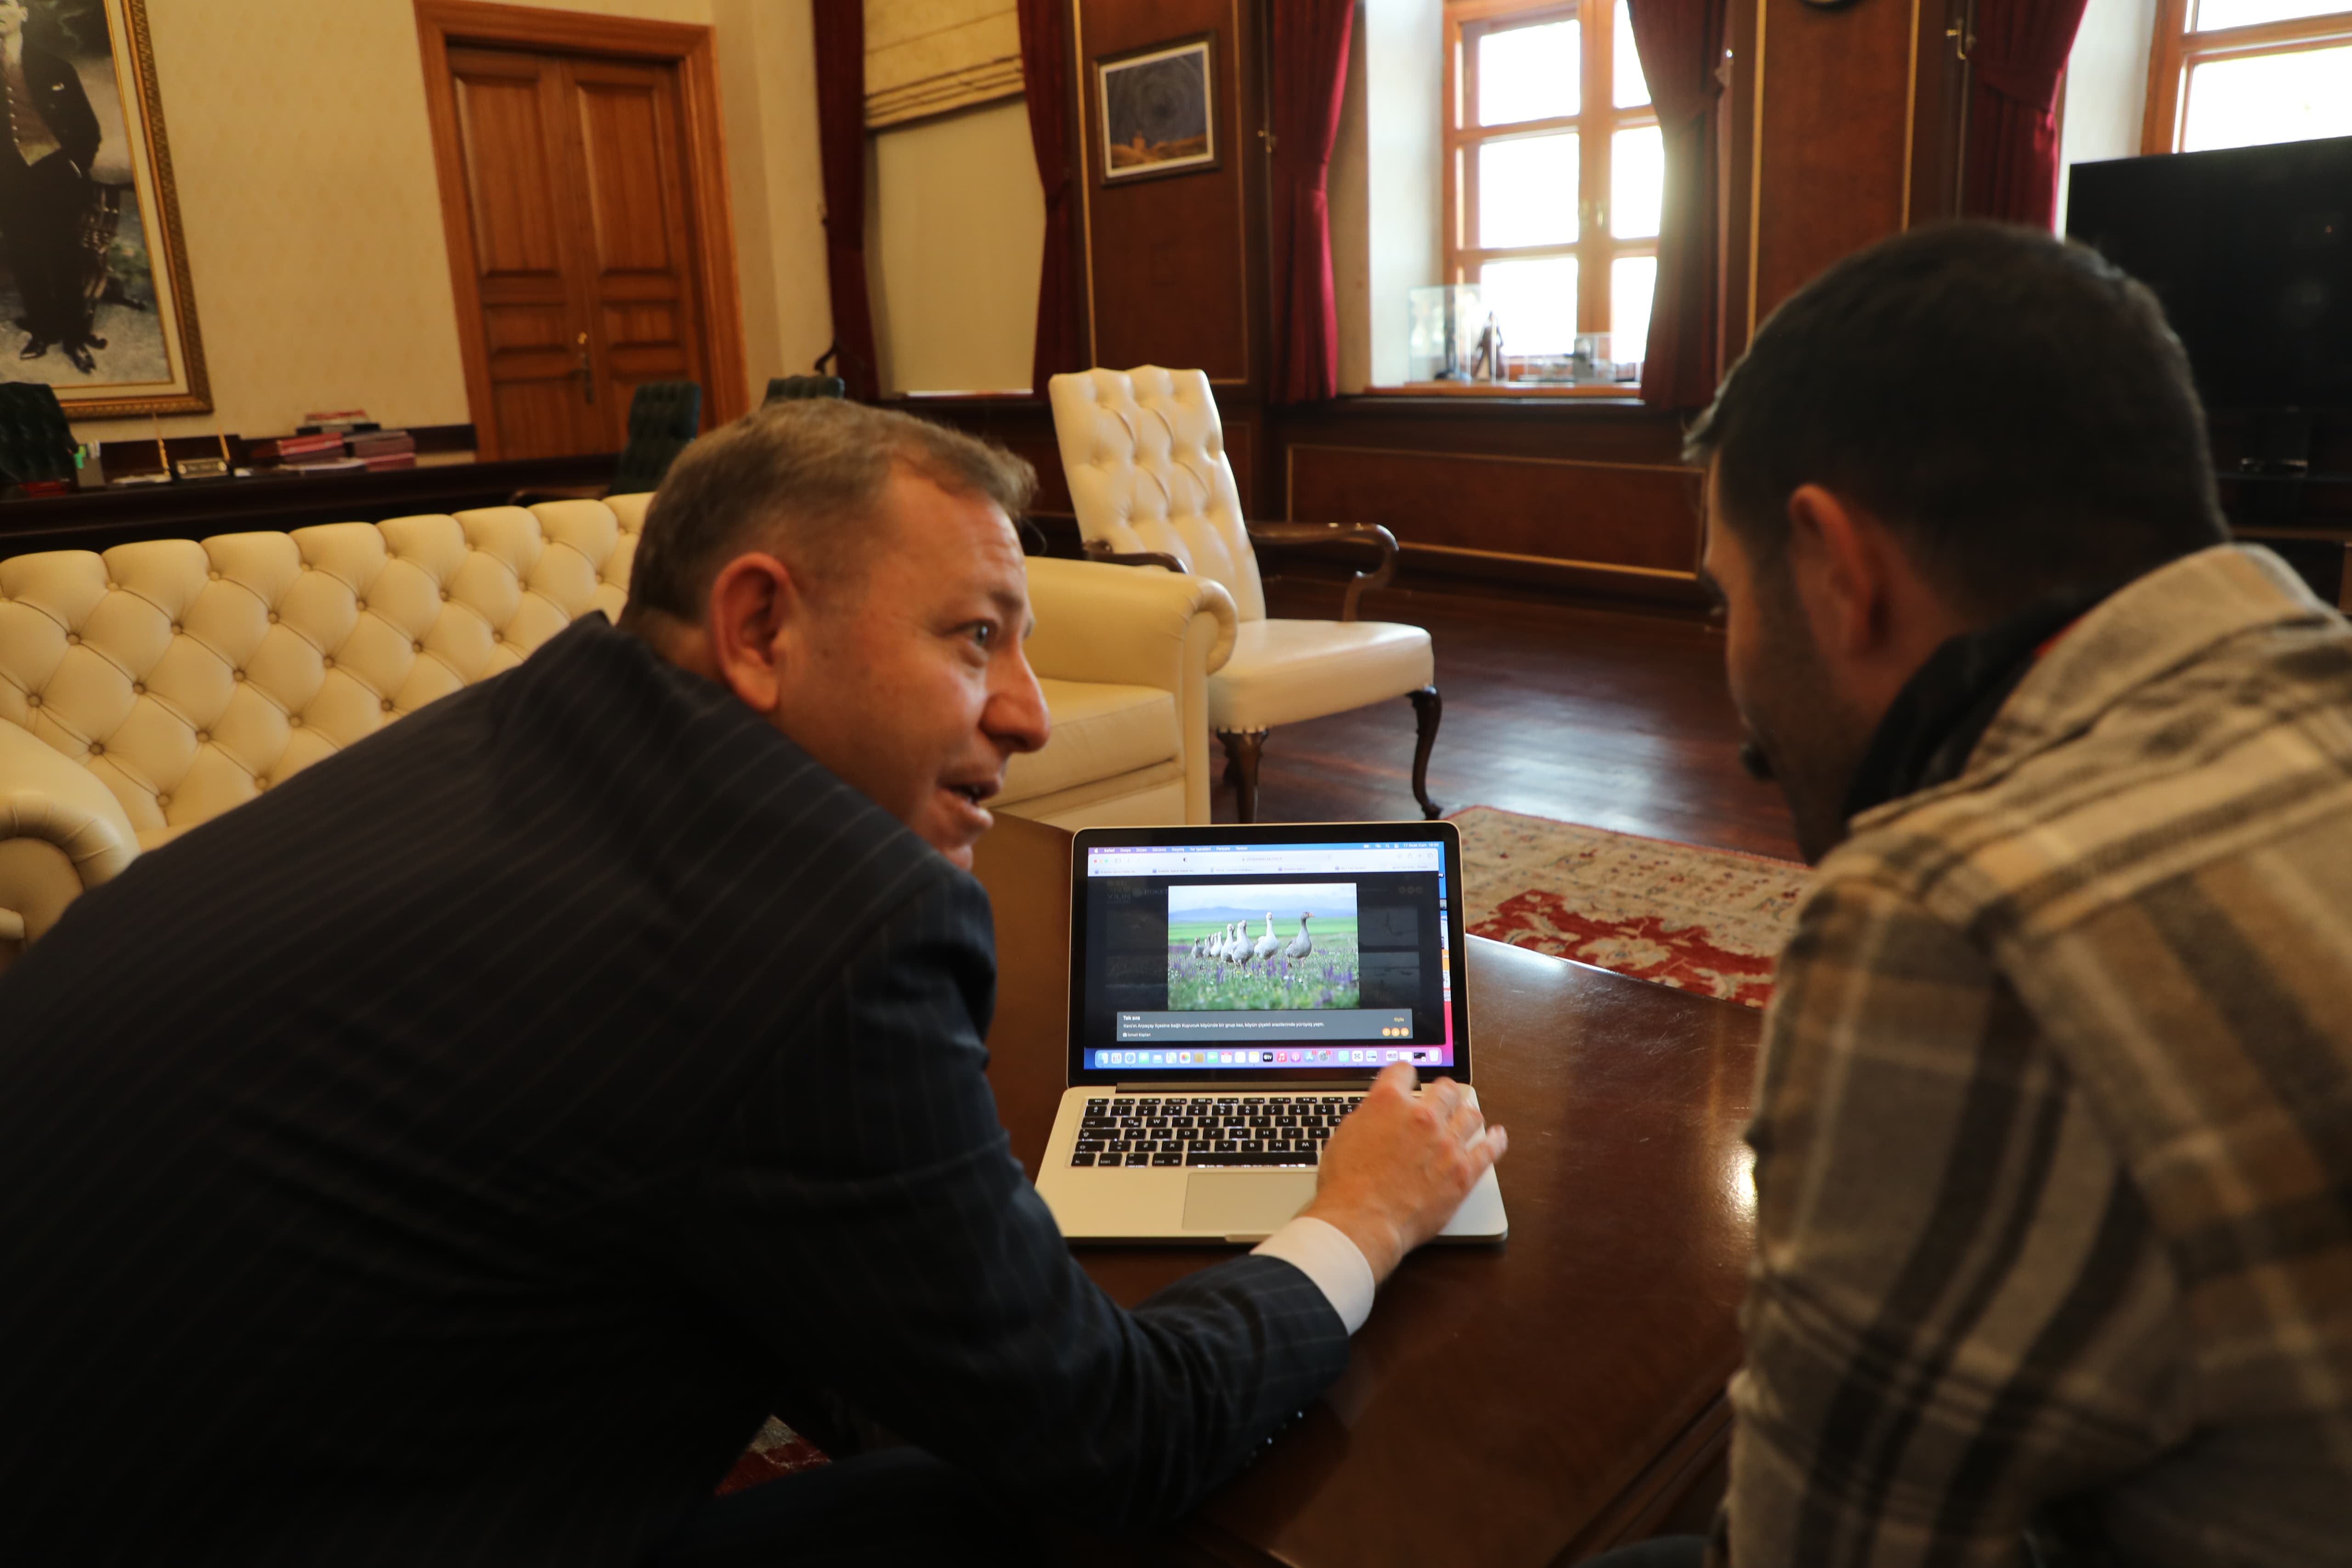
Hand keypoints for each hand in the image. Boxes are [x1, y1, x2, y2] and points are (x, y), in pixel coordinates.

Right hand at [1301, 1062, 1505, 1282]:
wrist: (1362, 1220)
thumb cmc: (1347, 1185)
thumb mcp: (1344, 1137)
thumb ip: (1368, 1117)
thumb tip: (1378, 1114)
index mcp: (1388, 1102)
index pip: (1403, 1071)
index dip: (1404, 1075)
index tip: (1407, 1080)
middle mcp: (1422, 1117)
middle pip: (1445, 1090)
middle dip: (1443, 1092)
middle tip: (1443, 1097)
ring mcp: (1446, 1144)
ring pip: (1470, 1115)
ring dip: (1466, 1114)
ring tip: (1466, 1117)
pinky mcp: (1463, 1172)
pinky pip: (1489, 1149)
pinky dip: (1495, 1140)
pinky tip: (1497, 1135)